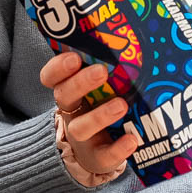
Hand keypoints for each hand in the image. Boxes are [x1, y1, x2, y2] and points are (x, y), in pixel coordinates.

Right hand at [39, 52, 138, 173]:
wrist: (98, 152)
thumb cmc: (103, 106)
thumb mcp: (102, 87)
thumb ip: (111, 66)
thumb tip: (139, 35)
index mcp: (69, 90)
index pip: (51, 77)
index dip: (58, 67)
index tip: (74, 57)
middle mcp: (71, 112)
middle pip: (65, 96)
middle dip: (80, 83)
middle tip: (101, 71)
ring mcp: (82, 137)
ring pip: (81, 128)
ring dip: (100, 116)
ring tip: (121, 105)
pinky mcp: (96, 157)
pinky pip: (104, 155)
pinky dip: (118, 149)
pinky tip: (133, 140)